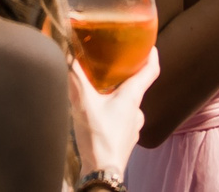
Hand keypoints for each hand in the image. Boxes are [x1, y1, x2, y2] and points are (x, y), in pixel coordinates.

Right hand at [69, 44, 159, 182]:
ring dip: (117, 96)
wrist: (102, 174)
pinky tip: (98, 115)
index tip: (149, 44)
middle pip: (137, 87)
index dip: (151, 55)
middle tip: (112, 65)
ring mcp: (132, 128)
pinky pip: (121, 120)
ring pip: (128, 105)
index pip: (151, 71)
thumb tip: (66, 52)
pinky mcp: (124, 140)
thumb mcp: (83, 103)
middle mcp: (136, 111)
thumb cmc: (99, 139)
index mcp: (132, 98)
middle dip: (126, 75)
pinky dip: (112, 113)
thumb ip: (75, 76)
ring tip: (100, 90)